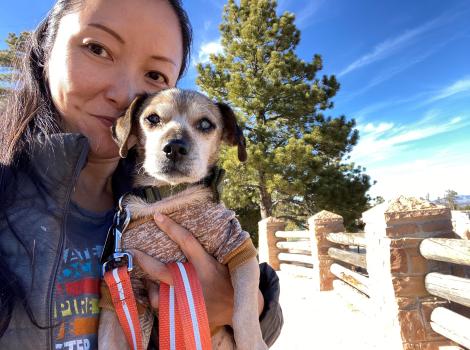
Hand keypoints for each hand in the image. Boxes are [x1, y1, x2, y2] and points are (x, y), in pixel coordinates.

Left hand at [129, 212, 237, 330]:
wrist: (236, 309)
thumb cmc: (228, 282)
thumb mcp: (223, 262)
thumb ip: (208, 249)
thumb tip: (201, 222)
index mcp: (205, 265)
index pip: (186, 241)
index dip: (171, 227)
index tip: (157, 216)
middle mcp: (193, 282)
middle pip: (160, 270)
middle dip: (143, 260)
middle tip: (132, 251)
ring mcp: (185, 300)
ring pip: (157, 293)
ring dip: (149, 285)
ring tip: (147, 280)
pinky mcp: (181, 314)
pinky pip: (161, 307)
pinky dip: (158, 299)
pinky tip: (158, 294)